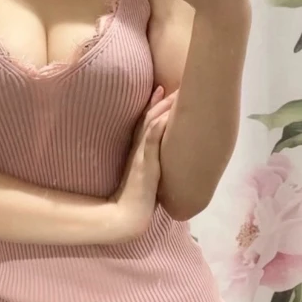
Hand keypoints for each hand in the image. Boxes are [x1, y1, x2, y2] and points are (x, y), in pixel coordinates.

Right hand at [112, 85, 174, 237]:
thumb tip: (163, 167)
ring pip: (151, 125)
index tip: (161, 91)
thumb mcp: (146, 179)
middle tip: (170, 86)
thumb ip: (151, 169)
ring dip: (162, 108)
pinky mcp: (145, 163)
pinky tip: (167, 115)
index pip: (146, 123)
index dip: (153, 106)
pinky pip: (152, 140)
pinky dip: (159, 125)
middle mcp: (139, 149)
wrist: (128, 215)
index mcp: (138, 152)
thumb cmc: (137, 201)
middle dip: (159, 102)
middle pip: (148, 119)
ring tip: (174, 94)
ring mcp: (141, 155)